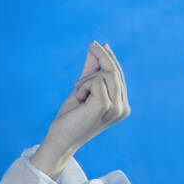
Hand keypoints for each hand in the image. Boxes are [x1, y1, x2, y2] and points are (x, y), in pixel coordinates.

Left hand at [39, 40, 130, 162]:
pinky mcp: (105, 106)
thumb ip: (91, 70)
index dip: (109, 58)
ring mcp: (116, 108)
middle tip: (91, 46)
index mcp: (121, 105)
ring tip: (78, 89)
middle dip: (102, 57)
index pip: (119, 76)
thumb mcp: (82, 88)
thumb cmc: (70, 117)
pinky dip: (84, 84)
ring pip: (108, 75)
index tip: (99, 44)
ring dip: (88, 77)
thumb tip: (98, 47)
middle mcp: (123, 108)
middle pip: (116, 72)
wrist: (60, 139)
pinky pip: (97, 81)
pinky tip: (78, 96)